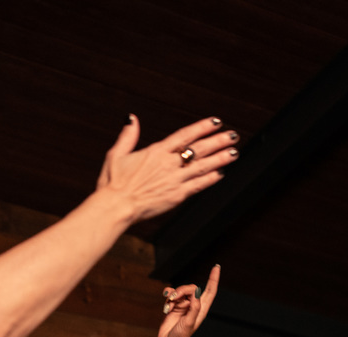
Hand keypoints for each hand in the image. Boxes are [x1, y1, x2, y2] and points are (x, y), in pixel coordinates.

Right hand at [97, 116, 238, 224]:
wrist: (115, 207)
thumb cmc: (112, 184)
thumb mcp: (116, 154)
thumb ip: (128, 136)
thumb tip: (131, 118)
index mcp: (156, 152)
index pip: (185, 135)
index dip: (202, 127)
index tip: (215, 122)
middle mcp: (168, 164)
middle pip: (199, 149)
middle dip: (218, 141)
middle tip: (232, 135)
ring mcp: (174, 180)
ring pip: (203, 166)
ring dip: (220, 158)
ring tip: (234, 152)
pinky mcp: (176, 196)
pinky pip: (198, 186)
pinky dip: (210, 179)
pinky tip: (220, 174)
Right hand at [159, 264, 220, 336]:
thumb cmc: (181, 336)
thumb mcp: (189, 322)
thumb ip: (194, 308)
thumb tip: (196, 293)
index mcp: (201, 309)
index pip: (210, 291)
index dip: (214, 279)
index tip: (216, 267)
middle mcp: (193, 306)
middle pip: (191, 288)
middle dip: (182, 290)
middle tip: (173, 298)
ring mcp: (183, 305)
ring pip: (180, 290)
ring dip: (173, 294)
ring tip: (169, 304)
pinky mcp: (174, 306)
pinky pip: (171, 294)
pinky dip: (168, 296)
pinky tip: (166, 304)